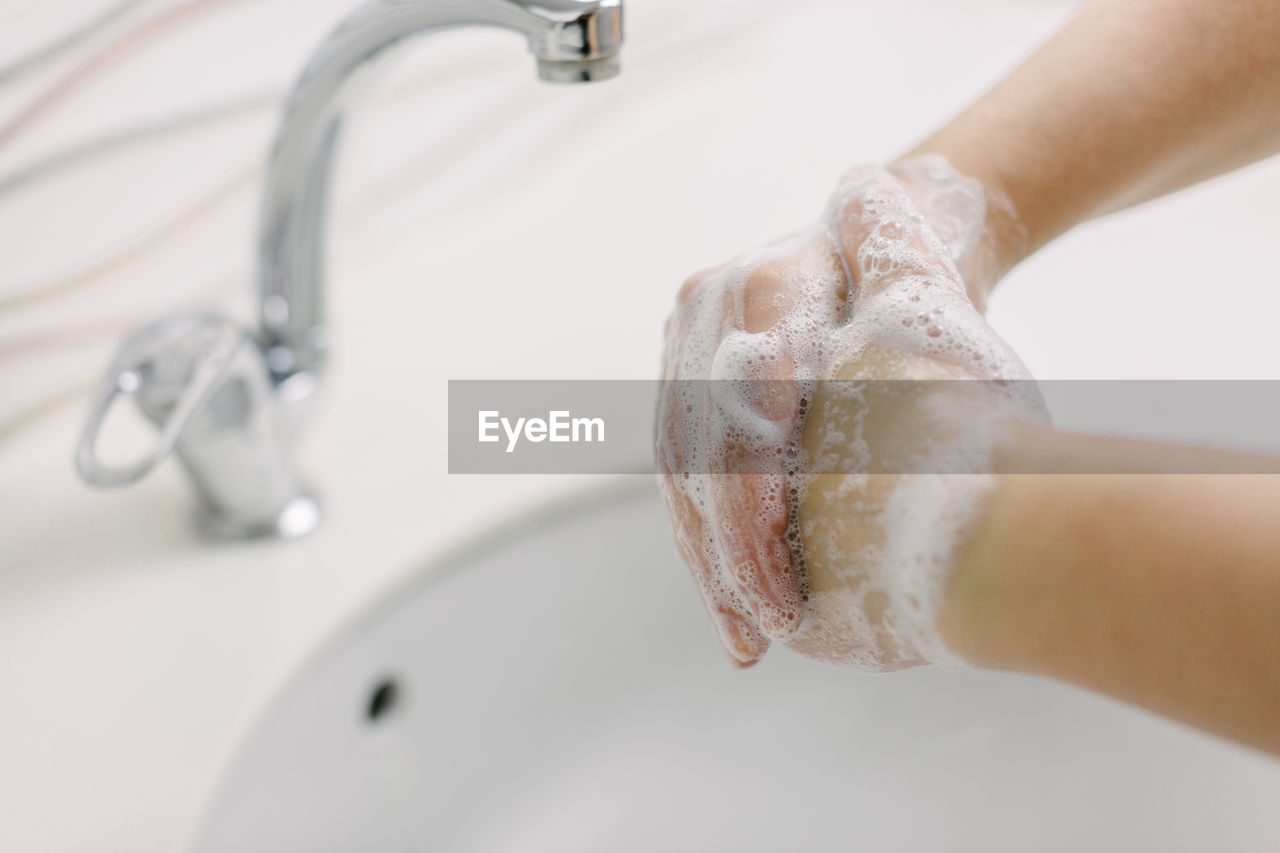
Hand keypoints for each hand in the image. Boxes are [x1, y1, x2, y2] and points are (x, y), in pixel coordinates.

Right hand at [657, 161, 1033, 666]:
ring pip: (682, 467)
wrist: (882, 264)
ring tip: (748, 636)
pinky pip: (685, 474)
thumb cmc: (929, 271)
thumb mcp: (926, 262)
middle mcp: (709, 307)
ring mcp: (690, 346)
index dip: (754, 502)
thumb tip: (877, 196)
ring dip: (711, 560)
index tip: (788, 581)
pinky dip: (709, 545)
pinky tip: (736, 610)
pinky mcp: (689, 386)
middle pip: (701, 444)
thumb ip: (897, 243)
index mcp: (764, 279)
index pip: (741, 405)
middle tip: (771, 625)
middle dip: (730, 546)